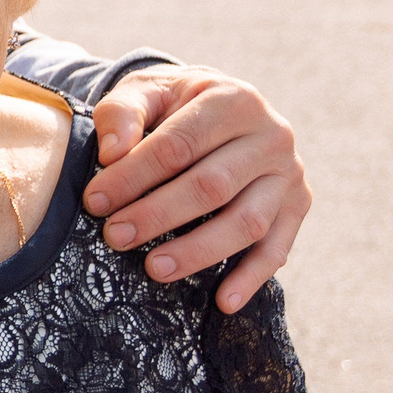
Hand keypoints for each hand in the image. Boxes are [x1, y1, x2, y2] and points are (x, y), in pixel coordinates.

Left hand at [82, 66, 309, 314]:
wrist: (220, 104)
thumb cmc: (174, 103)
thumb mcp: (145, 90)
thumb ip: (123, 112)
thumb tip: (112, 153)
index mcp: (232, 99)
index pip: (178, 144)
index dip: (134, 175)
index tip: (95, 201)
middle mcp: (271, 135)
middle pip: (211, 185)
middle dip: (158, 215)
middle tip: (115, 236)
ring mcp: (289, 174)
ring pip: (246, 222)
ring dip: (198, 251)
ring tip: (154, 269)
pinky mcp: (297, 206)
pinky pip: (277, 249)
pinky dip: (251, 278)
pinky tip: (223, 302)